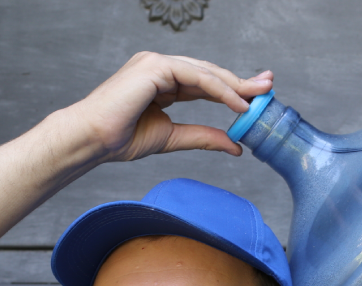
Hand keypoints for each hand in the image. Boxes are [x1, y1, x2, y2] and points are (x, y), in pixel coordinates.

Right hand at [68, 52, 272, 162]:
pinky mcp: (154, 67)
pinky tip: (237, 102)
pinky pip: (196, 76)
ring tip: (258, 96)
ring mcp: (156, 64)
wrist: (93, 140)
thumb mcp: (172, 137)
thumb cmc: (120, 138)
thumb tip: (235, 145)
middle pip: (208, 72)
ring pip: (205, 72)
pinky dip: (219, 89)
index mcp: (161, 81)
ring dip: (235, 84)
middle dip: (240, 80)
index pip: (204, 81)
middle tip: (268, 86)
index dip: (231, 88)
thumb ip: (203, 137)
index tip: (255, 95)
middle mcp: (159, 67)